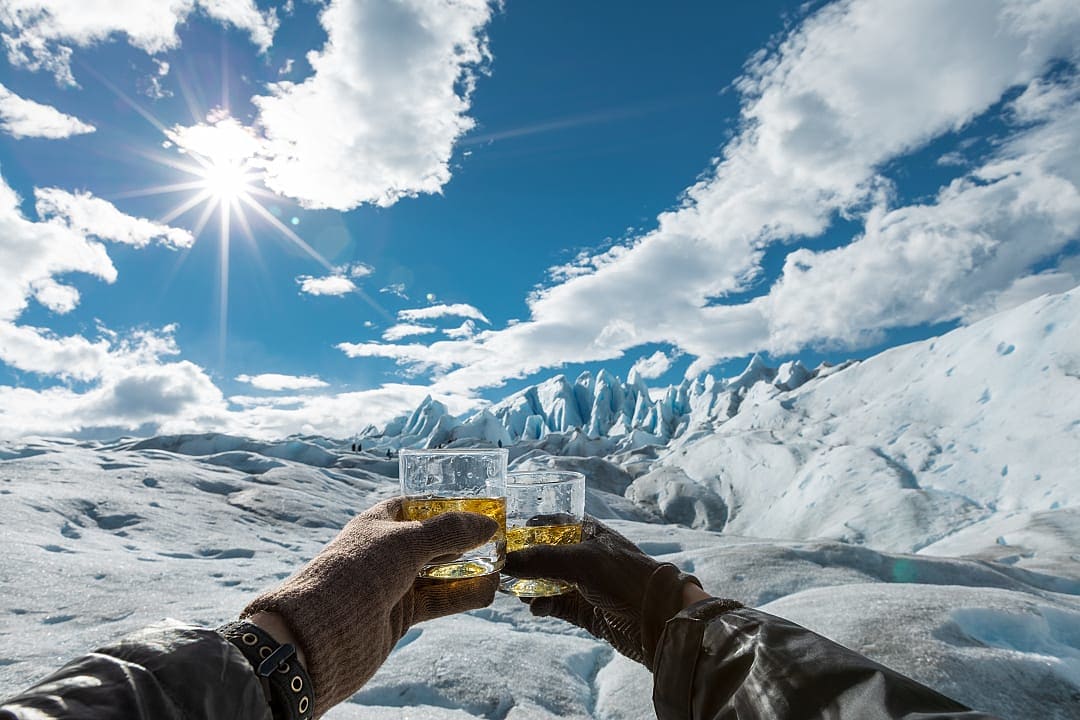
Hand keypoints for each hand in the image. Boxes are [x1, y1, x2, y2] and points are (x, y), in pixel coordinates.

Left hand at [243, 498, 498, 716]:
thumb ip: (449, 532)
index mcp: (378, 522)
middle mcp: (385, 551)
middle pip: (432, 540)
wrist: (323, 633)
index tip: (473, 503)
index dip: (441, 503)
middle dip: (462, 539)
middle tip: (496, 536)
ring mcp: (392, 584)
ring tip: (501, 564)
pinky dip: (462, 596)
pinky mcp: (399, 614)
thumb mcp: (407, 541)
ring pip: (438, 573)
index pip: (413, 504)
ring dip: (468, 570)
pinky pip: (438, 600)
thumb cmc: (357, 573)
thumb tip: (488, 525)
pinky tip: (488, 591)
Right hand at [503, 516, 707, 668]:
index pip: (552, 521)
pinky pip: (553, 604)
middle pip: (544, 553)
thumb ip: (543, 559)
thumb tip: (506, 561)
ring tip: (515, 592)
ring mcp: (582, 583)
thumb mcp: (582, 561)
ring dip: (529, 586)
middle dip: (522, 560)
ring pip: (545, 581)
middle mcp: (583, 555)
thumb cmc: (626, 577)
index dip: (528, 525)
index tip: (503, 534)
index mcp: (588, 532)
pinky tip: (536, 608)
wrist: (657, 619)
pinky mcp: (582, 609)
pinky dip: (541, 606)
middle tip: (500, 567)